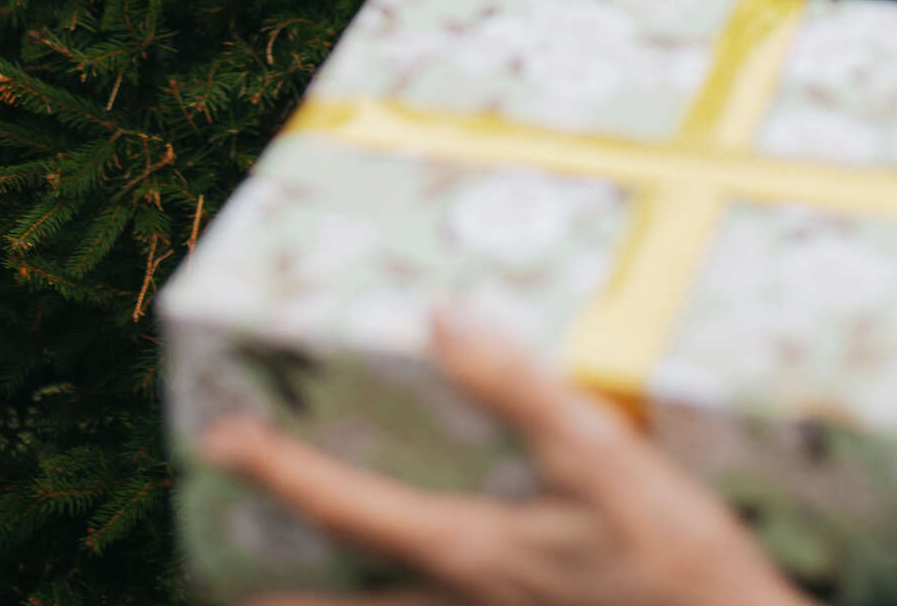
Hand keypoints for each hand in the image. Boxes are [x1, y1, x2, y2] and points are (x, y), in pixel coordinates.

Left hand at [202, 314, 806, 605]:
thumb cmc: (679, 567)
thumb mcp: (605, 459)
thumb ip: (520, 388)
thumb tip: (440, 319)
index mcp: (468, 551)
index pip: (346, 506)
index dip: (278, 469)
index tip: (217, 438)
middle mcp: (467, 600)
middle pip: (348, 604)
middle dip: (285, 599)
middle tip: (223, 586)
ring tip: (287, 604)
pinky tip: (429, 593)